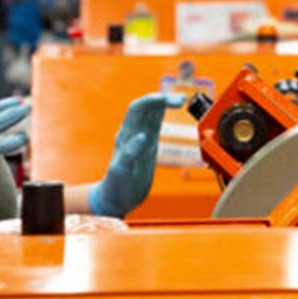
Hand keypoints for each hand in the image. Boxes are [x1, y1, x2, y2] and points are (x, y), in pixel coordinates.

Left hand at [88, 93, 183, 217]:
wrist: (116, 199)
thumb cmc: (116, 188)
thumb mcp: (121, 173)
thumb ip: (130, 153)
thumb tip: (142, 136)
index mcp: (126, 136)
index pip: (137, 109)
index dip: (152, 101)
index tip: (167, 101)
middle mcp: (132, 133)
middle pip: (146, 107)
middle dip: (162, 99)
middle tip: (181, 100)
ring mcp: (140, 138)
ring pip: (151, 114)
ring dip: (164, 103)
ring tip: (181, 100)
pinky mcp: (147, 145)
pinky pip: (155, 124)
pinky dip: (163, 114)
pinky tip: (172, 111)